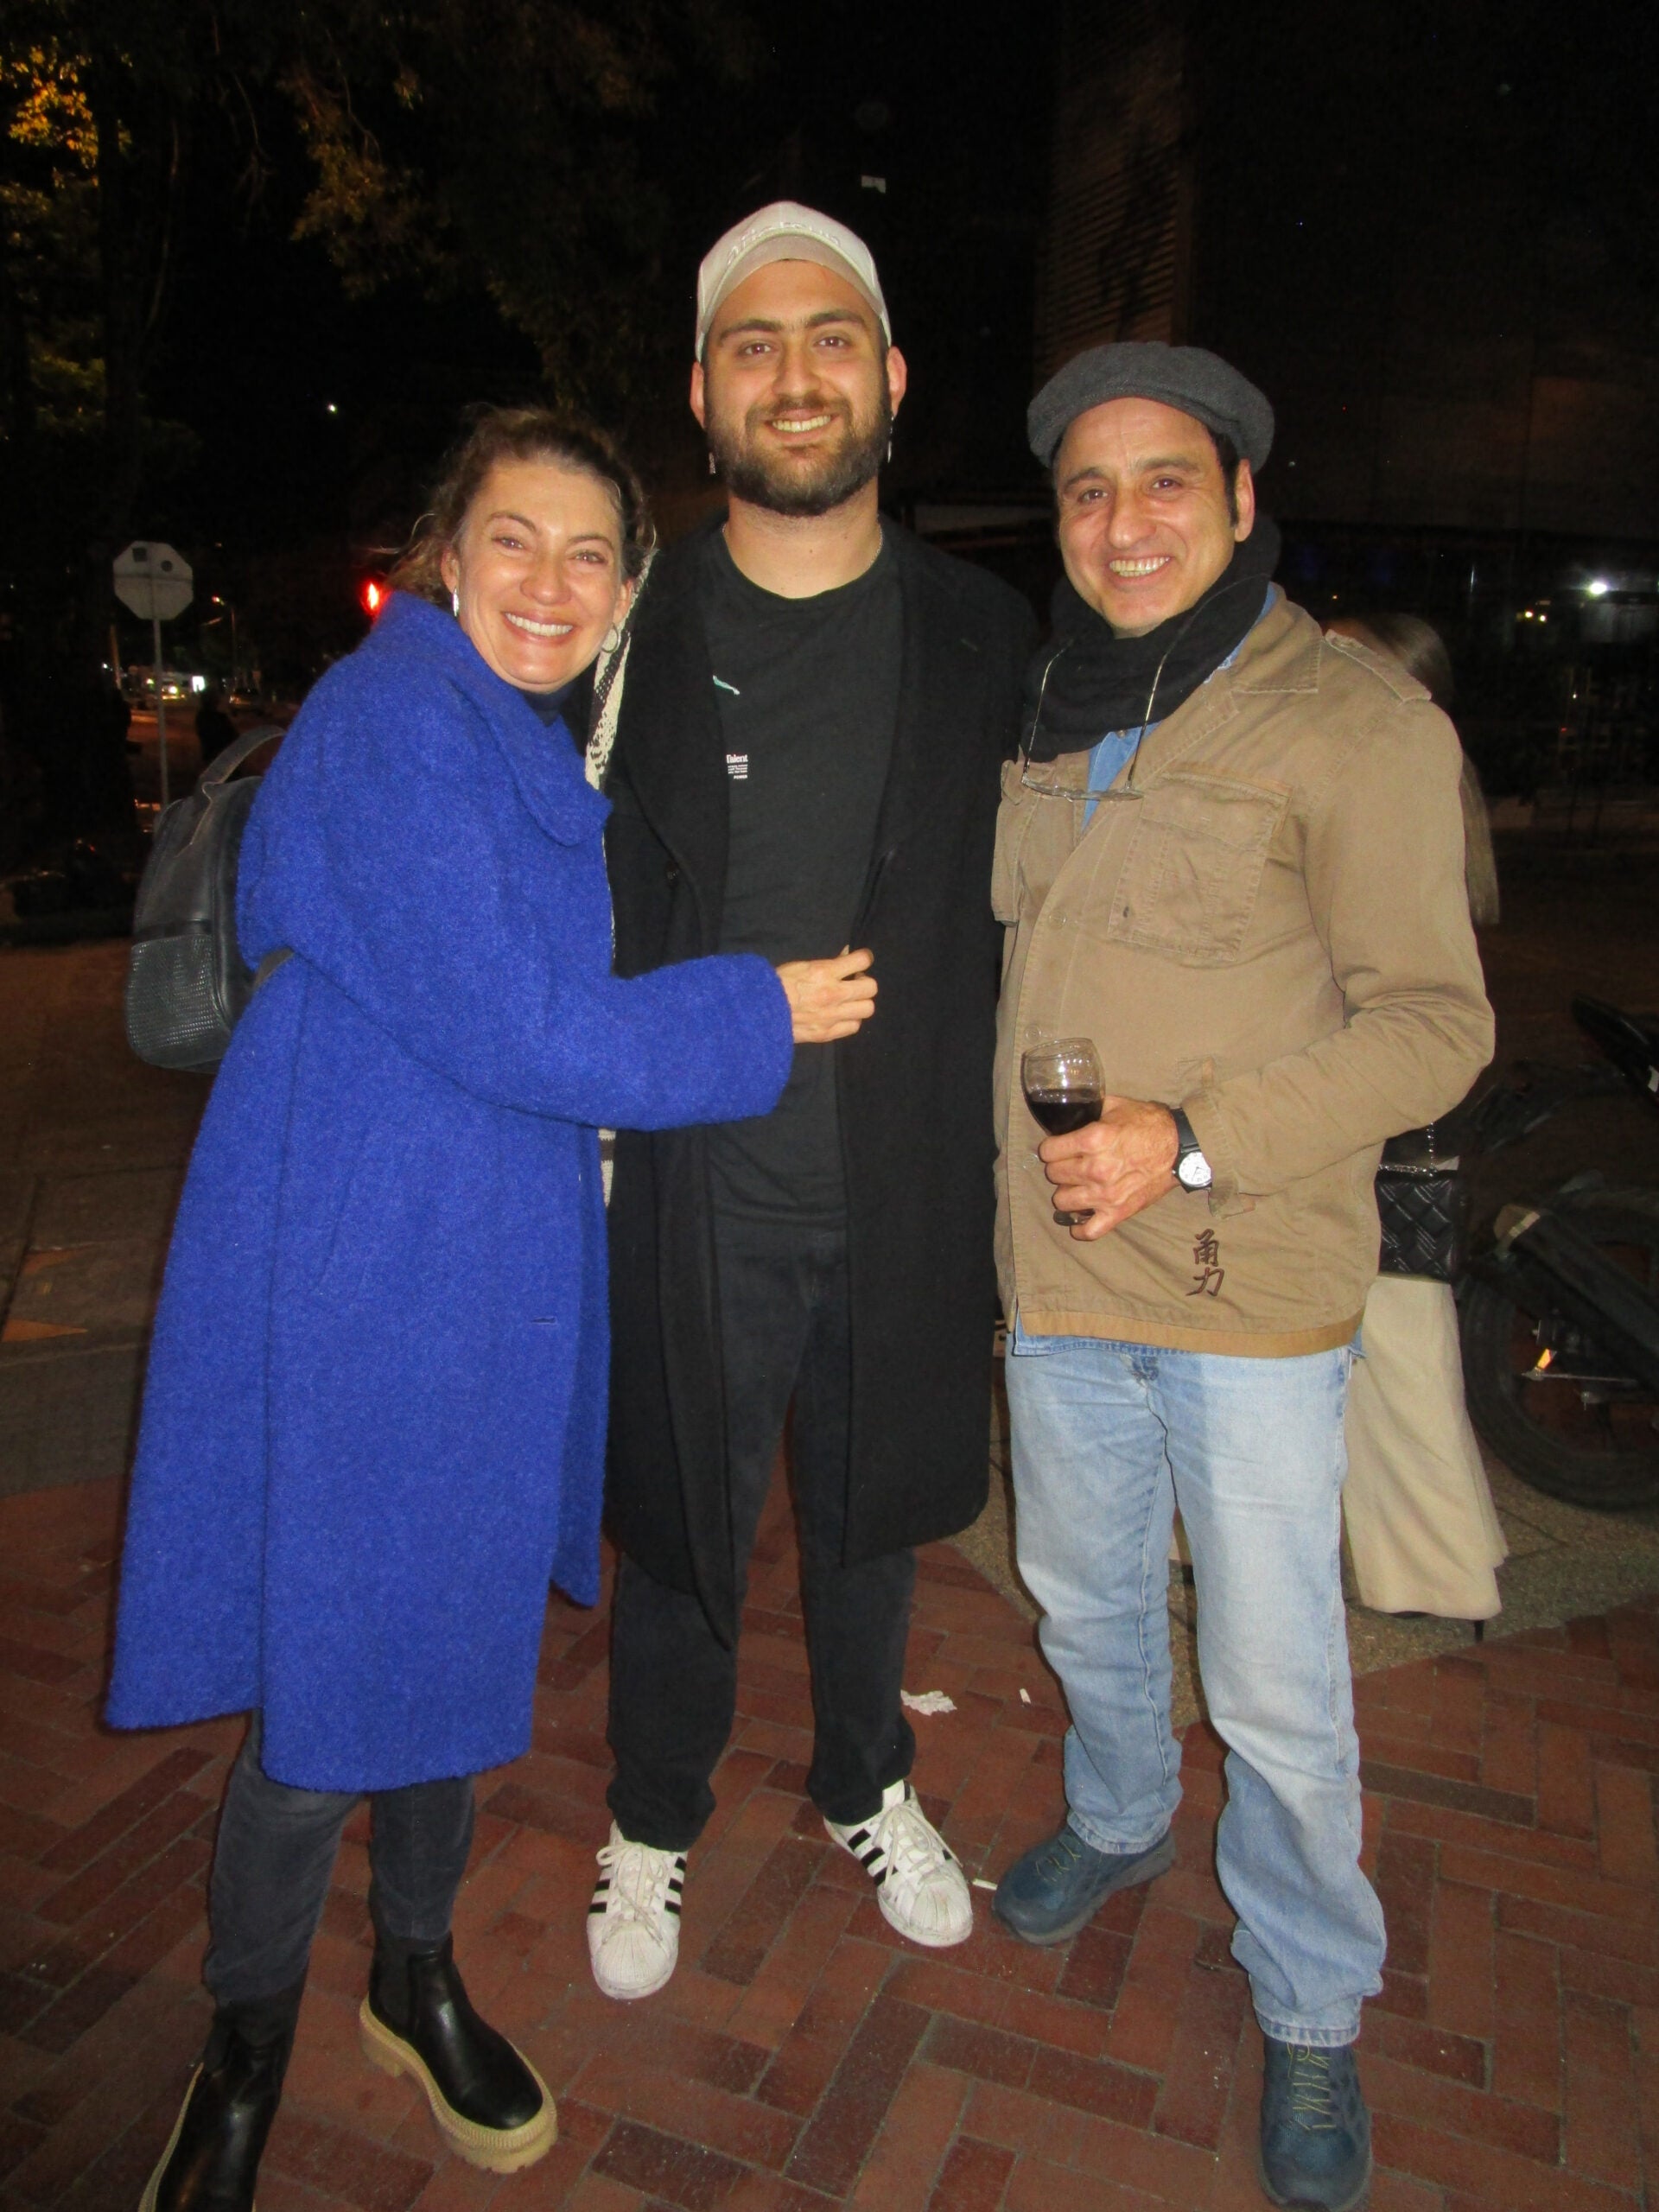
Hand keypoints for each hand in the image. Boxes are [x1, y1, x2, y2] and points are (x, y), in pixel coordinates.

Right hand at [775, 947, 876, 1043]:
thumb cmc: (777, 984)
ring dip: (860, 1002)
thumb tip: (846, 956)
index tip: (861, 961)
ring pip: (867, 1009)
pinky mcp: (828, 1033)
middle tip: (854, 982)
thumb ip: (827, 963)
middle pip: (871, 987)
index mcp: (824, 972)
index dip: (865, 958)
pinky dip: (851, 1020)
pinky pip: (854, 1026)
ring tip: (849, 1001)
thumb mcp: (801, 965)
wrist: (759, 1012)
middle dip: (864, 982)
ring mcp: (832, 1016)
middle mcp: (833, 994)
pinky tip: (841, 1015)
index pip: (862, 961)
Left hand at [1040, 1097, 1179, 1238]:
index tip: (1057, 1148)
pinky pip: (1088, 1231)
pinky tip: (1078, 1219)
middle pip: (1054, 1174)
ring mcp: (1106, 1194)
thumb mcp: (1116, 1106)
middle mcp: (1096, 1168)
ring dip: (1066, 1192)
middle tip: (1069, 1164)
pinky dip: (1079, 1228)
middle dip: (1058, 1167)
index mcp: (1093, 1139)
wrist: (1179, 1148)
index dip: (1051, 1148)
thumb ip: (1089, 1110)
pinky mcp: (1118, 1212)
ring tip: (1075, 1186)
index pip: (1048, 1151)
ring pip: (1062, 1201)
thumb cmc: (1148, 1124)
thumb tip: (1068, 1112)